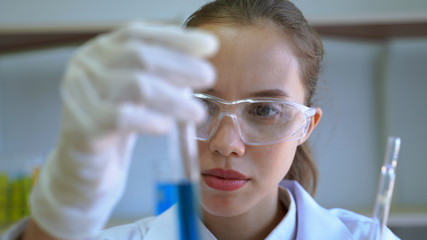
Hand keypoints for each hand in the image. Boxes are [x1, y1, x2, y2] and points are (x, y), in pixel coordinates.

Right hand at [29, 23, 217, 238]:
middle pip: (139, 57)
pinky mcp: (83, 128)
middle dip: (180, 65)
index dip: (176, 38)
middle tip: (209, 77)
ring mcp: (80, 96)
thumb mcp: (136, 93)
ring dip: (174, 99)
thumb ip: (158, 73)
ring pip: (136, 87)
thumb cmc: (116, 123)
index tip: (209, 46)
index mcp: (99, 53)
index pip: (138, 35)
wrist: (84, 168)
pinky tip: (166, 127)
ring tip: (198, 113)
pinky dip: (150, 121)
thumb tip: (200, 60)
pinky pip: (122, 118)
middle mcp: (85, 68)